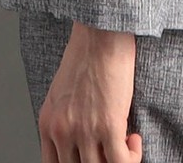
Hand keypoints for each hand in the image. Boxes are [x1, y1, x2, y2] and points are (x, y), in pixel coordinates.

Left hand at [38, 20, 143, 162]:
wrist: (101, 31)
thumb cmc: (86, 53)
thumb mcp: (61, 92)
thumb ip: (64, 120)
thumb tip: (79, 143)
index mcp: (47, 123)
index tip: (91, 159)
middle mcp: (62, 131)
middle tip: (111, 151)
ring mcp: (84, 130)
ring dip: (118, 161)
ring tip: (125, 144)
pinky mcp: (108, 125)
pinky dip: (132, 157)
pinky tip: (134, 140)